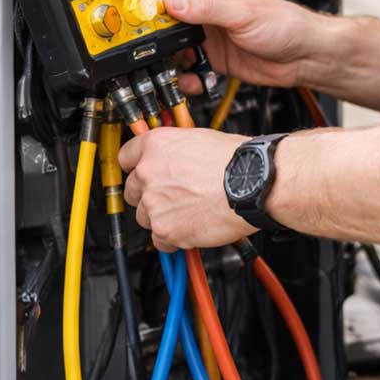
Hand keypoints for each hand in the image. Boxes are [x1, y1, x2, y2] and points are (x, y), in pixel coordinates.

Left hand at [120, 128, 256, 249]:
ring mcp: (154, 203)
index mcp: (156, 145)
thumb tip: (173, 160)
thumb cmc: (237, 161)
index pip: (125, 157)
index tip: (143, 175)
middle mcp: (148, 172)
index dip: (137, 168)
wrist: (254, 184)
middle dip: (149, 196)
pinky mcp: (165, 229)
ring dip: (162, 218)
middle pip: (132, 191)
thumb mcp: (200, 139)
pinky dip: (173, 239)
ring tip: (188, 213)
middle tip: (172, 198)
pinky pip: (159, 240)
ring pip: (145, 217)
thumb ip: (175, 152)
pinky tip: (191, 228)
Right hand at [164, 0, 323, 93]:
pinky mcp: (215, 60)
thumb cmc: (284, 23)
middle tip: (148, 54)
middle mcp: (206, 13)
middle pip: (167, 24)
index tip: (138, 20)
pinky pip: (190, 70)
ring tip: (170, 71)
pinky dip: (185, 78)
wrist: (304, 56)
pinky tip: (189, 82)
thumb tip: (173, 1)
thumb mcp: (241, 13)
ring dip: (170, 62)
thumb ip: (206, 9)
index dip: (153, 6)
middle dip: (157, 40)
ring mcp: (209, 37)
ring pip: (175, 50)